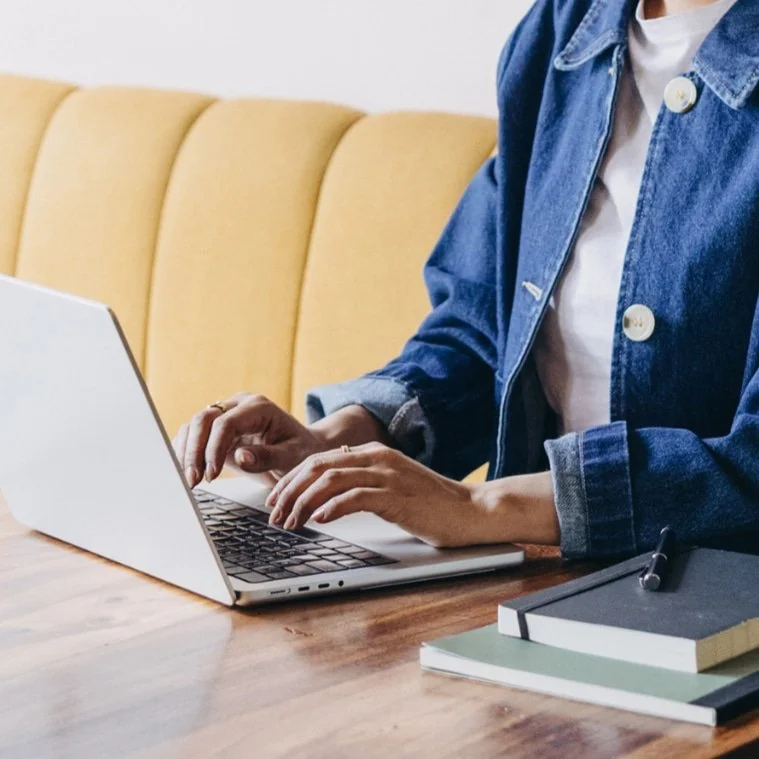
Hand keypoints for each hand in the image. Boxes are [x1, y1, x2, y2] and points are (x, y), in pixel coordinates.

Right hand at [173, 393, 326, 488]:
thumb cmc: (300, 450)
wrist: (301, 448)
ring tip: (189, 481)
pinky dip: (185, 452)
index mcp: (258, 407)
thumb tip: (241, 457)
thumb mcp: (293, 456)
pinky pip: (192, 435)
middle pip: (204, 420)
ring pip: (193, 426)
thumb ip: (268, 456)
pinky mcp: (216, 429)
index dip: (214, 449)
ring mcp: (225, 415)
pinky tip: (186, 472)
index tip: (212, 475)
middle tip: (193, 480)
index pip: (226, 423)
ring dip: (186, 453)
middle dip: (194, 451)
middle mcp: (238, 406)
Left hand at [266, 442, 496, 547]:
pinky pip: (356, 497)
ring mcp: (388, 475)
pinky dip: (333, 507)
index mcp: (372, 453)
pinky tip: (320, 520)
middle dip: (289, 490)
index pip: (319, 459)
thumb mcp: (391, 485)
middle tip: (273, 513)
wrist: (472, 510)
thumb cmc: (431, 504)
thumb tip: (327, 490)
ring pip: (331, 480)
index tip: (274, 498)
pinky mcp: (397, 497)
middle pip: (318, 466)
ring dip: (304, 502)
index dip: (291, 478)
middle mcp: (377, 458)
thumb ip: (363, 481)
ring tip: (291, 522)